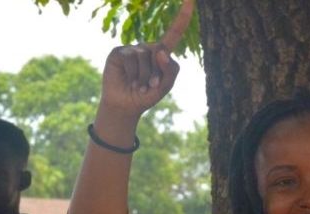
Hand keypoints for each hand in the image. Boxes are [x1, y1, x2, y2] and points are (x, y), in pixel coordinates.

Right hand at [98, 0, 193, 118]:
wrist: (124, 106)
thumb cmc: (145, 96)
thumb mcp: (165, 86)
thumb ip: (170, 70)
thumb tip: (160, 51)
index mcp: (162, 53)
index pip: (174, 32)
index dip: (183, 16)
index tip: (191, 0)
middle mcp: (147, 47)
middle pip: (159, 51)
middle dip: (156, 72)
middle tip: (149, 87)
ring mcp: (132, 48)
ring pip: (144, 55)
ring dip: (143, 76)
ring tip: (138, 87)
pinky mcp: (118, 52)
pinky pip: (130, 57)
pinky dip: (133, 74)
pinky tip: (129, 82)